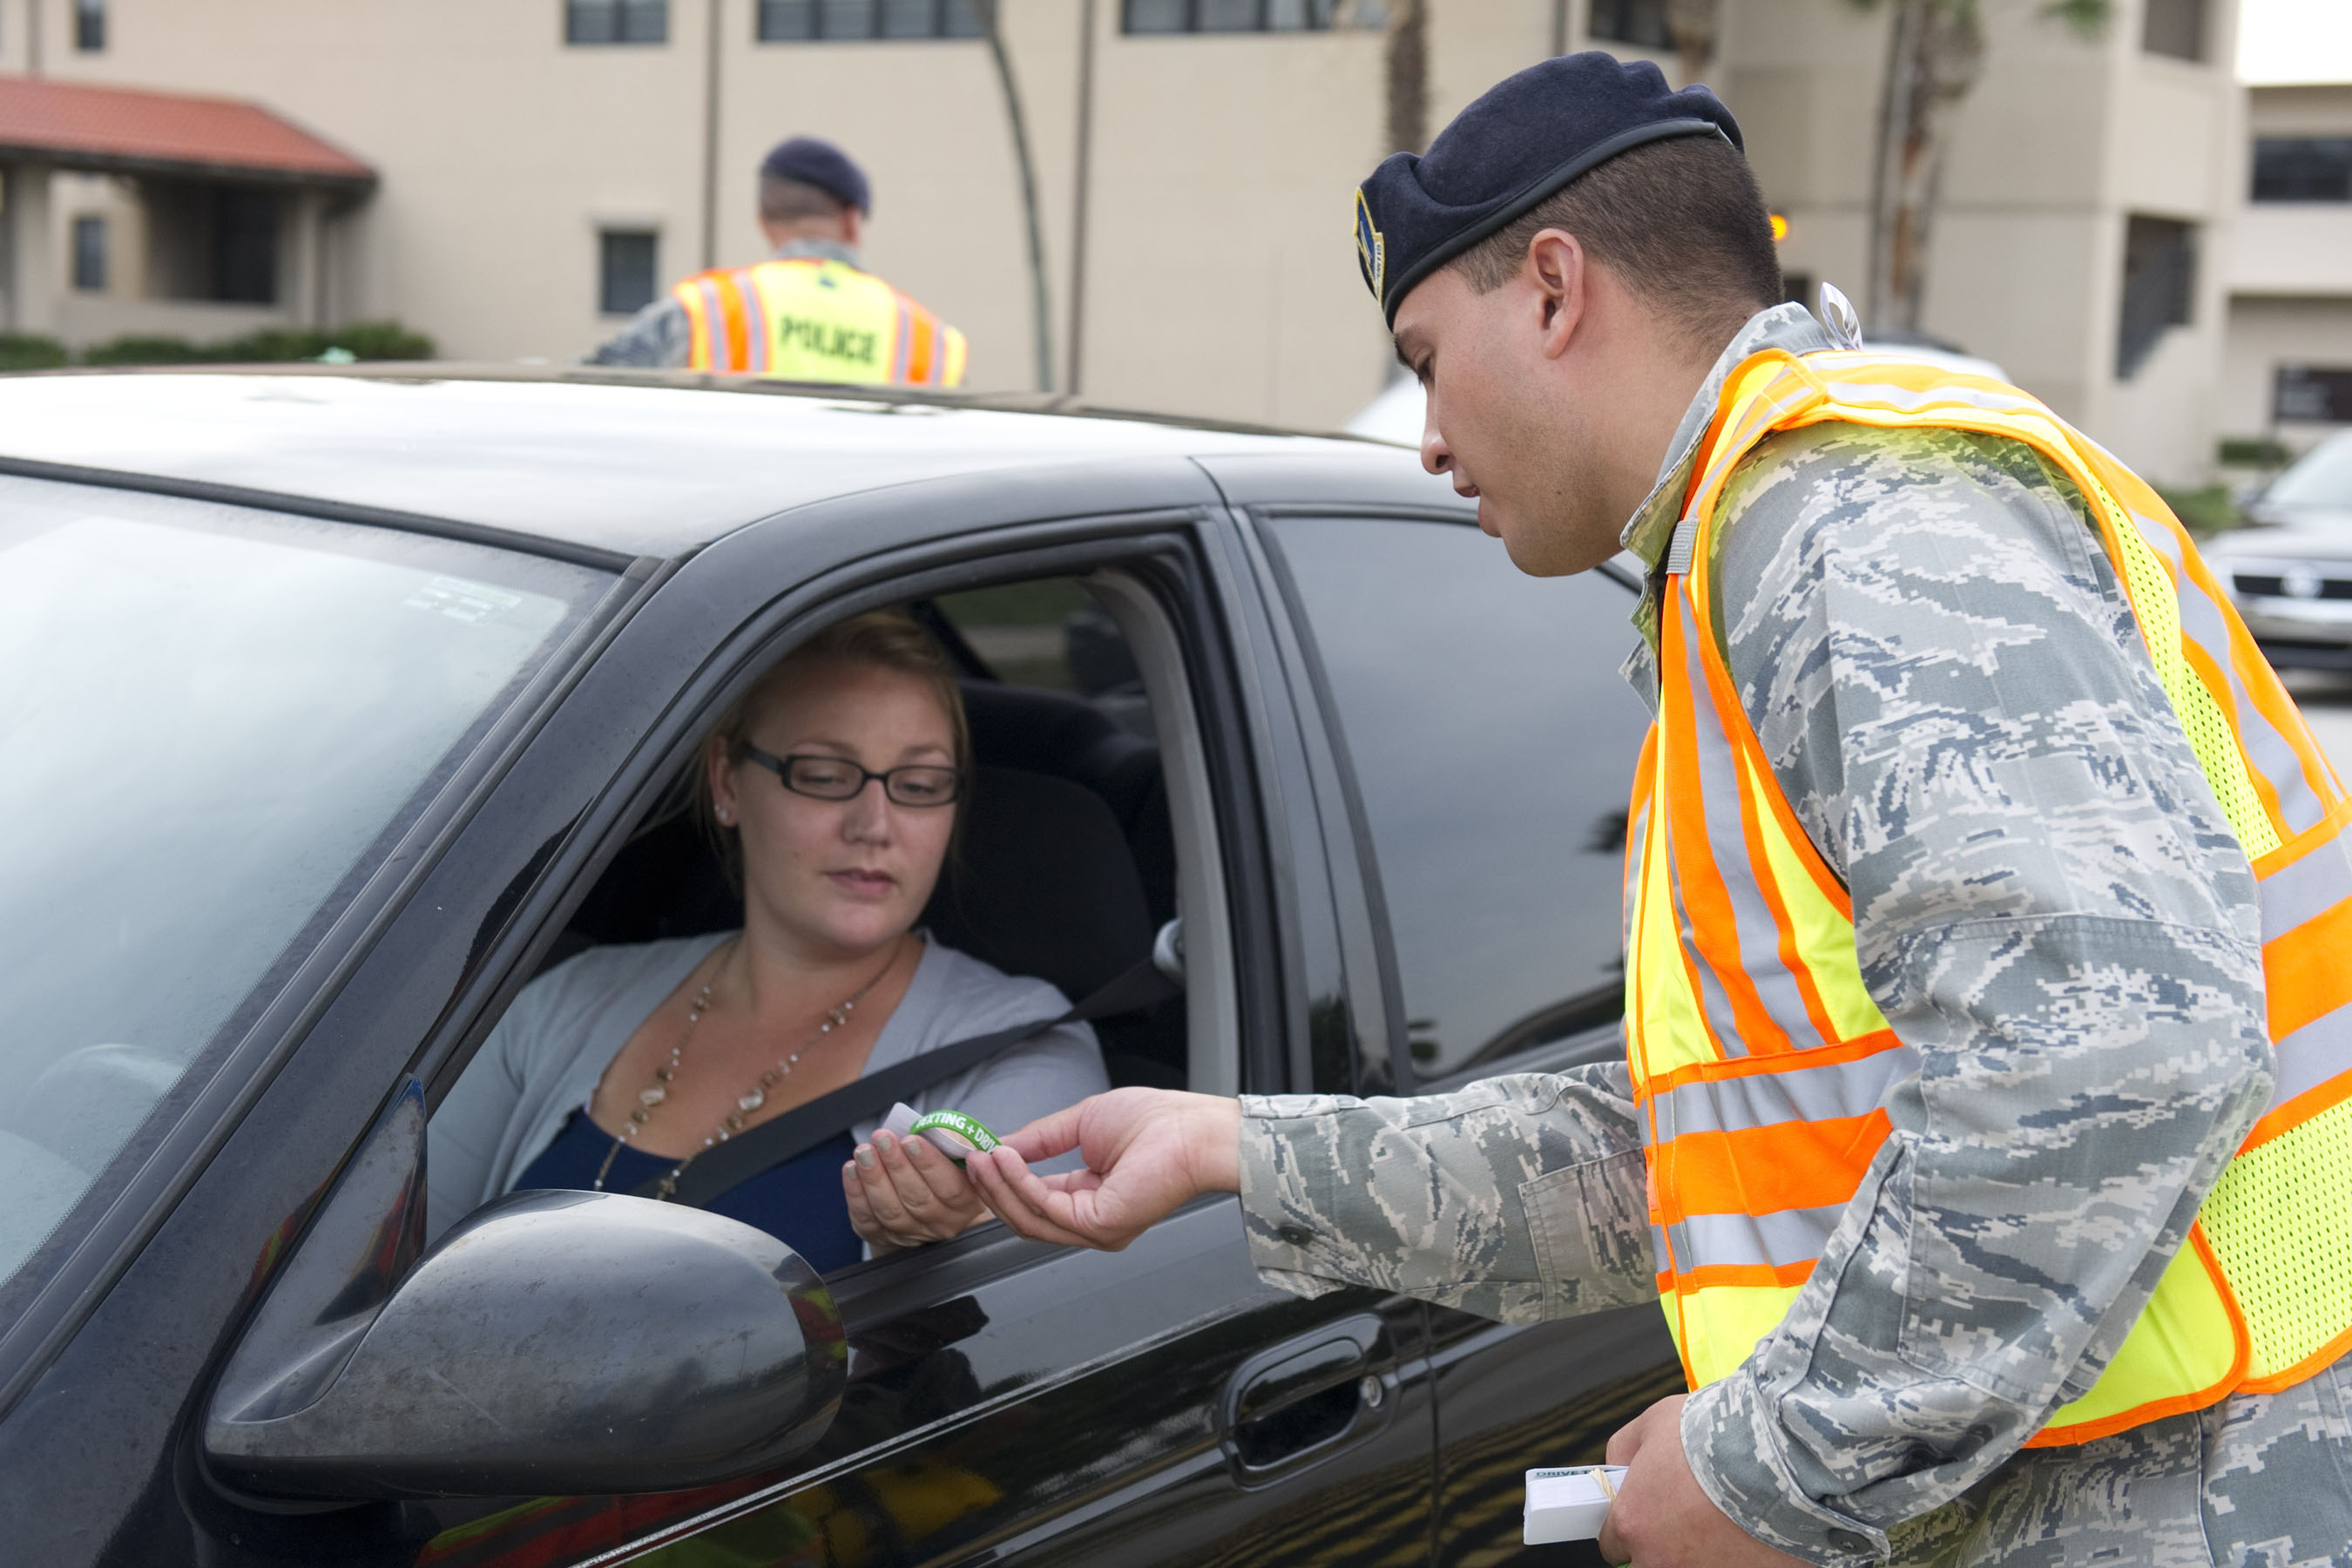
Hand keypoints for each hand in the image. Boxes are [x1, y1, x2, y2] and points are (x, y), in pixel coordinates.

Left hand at [843, 1128, 987, 1251]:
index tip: (912, 1139)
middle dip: (896, 1165)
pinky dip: (856, 1194)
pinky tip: (851, 1170)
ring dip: (874, 1178)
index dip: (929, 1163)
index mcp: (966, 1203)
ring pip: (890, 1211)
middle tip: (883, 1137)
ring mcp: (910, 1234)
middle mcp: (940, 1224)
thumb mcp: (960, 1160)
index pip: (949, 1187)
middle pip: (917, 1199)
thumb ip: (955, 1147)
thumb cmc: (946, 1173)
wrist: (931, 1207)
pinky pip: (867, 1219)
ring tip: (864, 1151)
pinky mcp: (882, 1238)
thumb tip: (940, 1128)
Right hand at [966, 1088, 1240, 1250]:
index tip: (975, 1158)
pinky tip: (1004, 1157)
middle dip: (991, 1187)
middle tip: (968, 1158)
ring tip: (979, 1156)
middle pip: (1023, 1215)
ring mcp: (1095, 1230)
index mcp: (1089, 1198)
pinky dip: (1018, 1182)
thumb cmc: (1156, 1123)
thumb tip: (1000, 1146)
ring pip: (1028, 1217)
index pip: (1033, 1199)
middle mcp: (1090, 1222)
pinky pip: (1045, 1208)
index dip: (1001, 1180)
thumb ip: (1039, 1139)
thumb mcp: (1081, 1123)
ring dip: (997, 1185)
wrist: (1192, 1128)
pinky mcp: (1099, 1227)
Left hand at [1597, 1396, 1805, 1567]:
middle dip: (1663, 1543)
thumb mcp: (1653, 1423)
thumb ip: (1625, 1449)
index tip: (1643, 1513)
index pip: (1612, 1544)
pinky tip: (1749, 1530)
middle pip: (1649, 1563)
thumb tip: (1619, 1465)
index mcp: (1633, 1524)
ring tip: (1724, 1518)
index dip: (1630, 1524)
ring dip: (1702, 1551)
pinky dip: (1738, 1556)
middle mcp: (1664, 1560)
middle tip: (1687, 1514)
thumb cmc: (1717, 1437)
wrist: (1779, 1456)